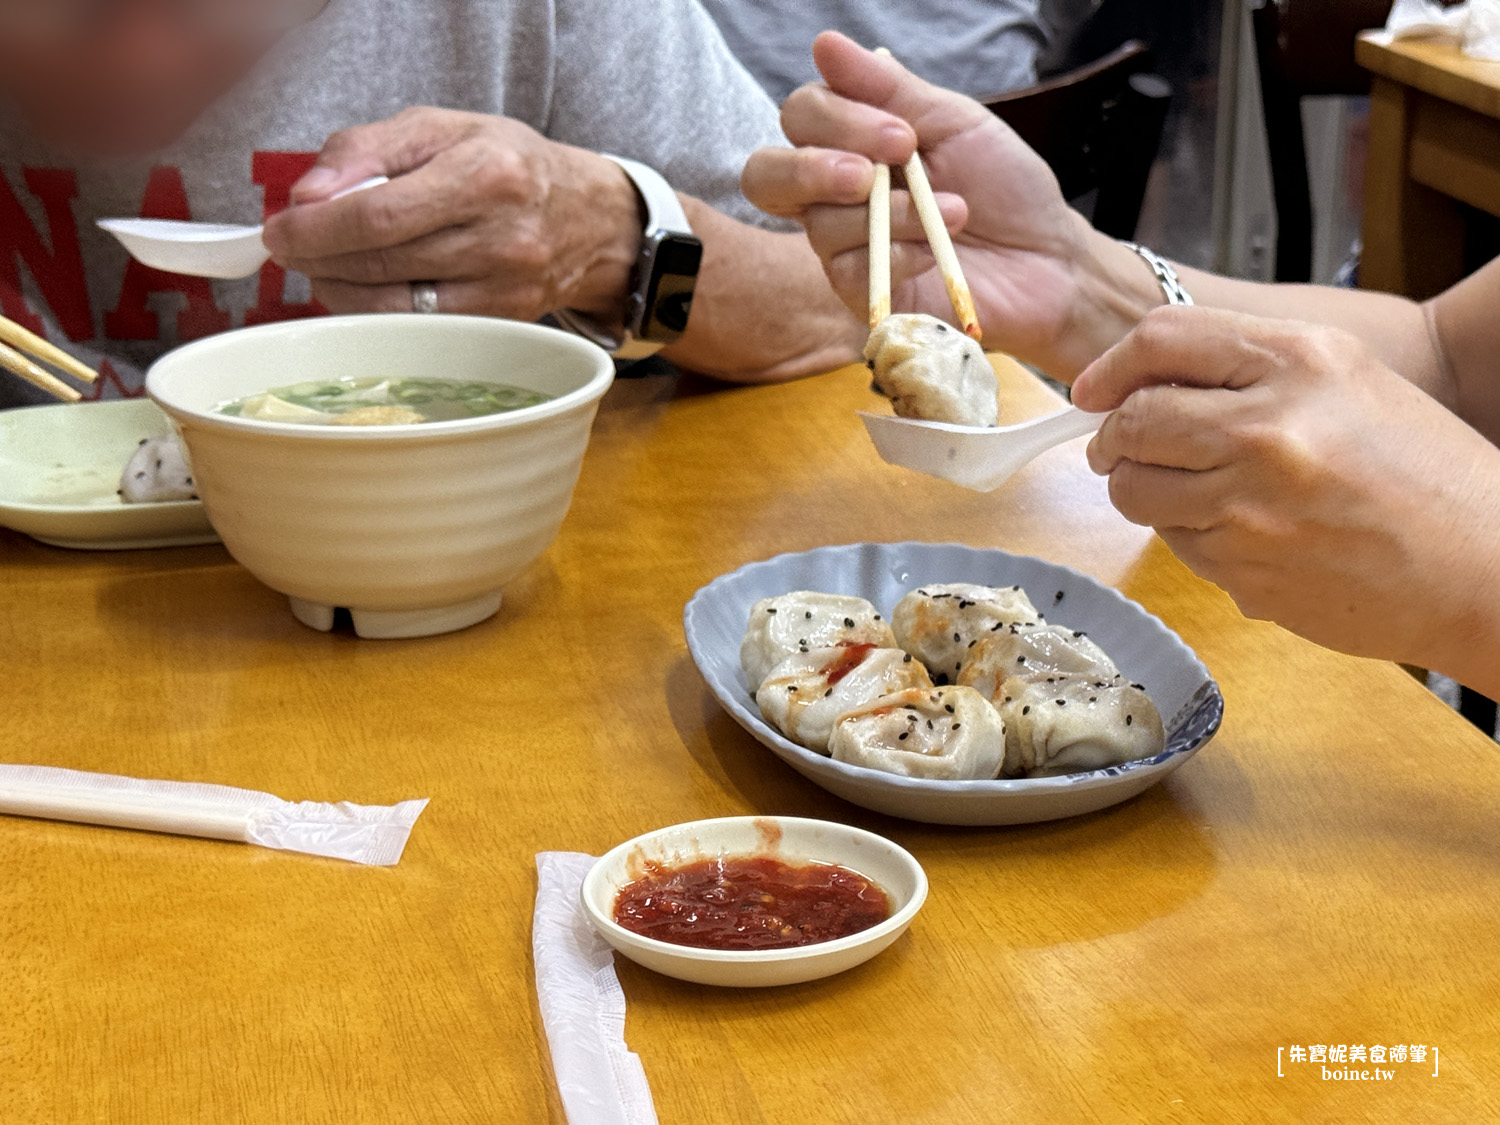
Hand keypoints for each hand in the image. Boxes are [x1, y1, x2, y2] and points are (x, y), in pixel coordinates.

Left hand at [261, 107, 642, 321]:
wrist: (587, 218)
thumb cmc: (507, 165)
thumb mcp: (439, 128)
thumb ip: (365, 149)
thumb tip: (306, 196)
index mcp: (485, 174)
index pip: (378, 214)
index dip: (316, 229)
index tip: (281, 230)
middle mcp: (502, 237)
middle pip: (381, 262)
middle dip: (318, 257)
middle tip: (292, 246)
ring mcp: (505, 289)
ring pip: (395, 305)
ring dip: (340, 288)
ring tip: (324, 265)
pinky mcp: (501, 323)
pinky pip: (418, 328)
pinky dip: (376, 311)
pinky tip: (364, 287)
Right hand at [740, 32, 1147, 378]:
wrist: (1045, 258)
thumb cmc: (1003, 187)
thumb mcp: (953, 121)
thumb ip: (888, 88)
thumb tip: (826, 44)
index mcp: (852, 143)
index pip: (801, 117)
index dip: (838, 119)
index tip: (905, 134)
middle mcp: (834, 194)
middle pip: (766, 174)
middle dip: (815, 168)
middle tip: (876, 173)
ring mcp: (843, 246)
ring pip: (819, 222)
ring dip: (890, 212)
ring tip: (952, 212)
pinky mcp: (860, 293)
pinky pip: (849, 268)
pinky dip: (899, 251)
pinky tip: (936, 250)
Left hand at [1073, 306, 1499, 682]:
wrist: (1485, 568)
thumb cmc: (1423, 474)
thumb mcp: (1346, 382)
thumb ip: (1249, 369)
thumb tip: (1141, 382)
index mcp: (1300, 361)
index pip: (1162, 339)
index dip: (1111, 366)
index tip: (1091, 390)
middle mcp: (1268, 427)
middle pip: (1133, 421)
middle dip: (1111, 438)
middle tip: (1114, 448)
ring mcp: (1250, 505)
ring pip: (1136, 491)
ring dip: (1141, 491)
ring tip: (1183, 490)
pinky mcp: (1243, 569)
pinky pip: (1176, 545)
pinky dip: (1188, 538)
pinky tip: (1240, 532)